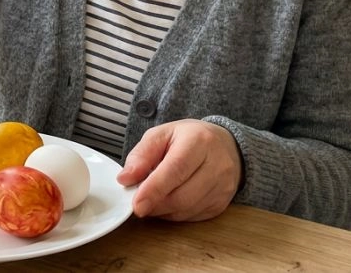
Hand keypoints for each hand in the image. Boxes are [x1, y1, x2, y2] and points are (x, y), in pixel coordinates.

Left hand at [116, 120, 242, 220]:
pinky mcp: (222, 203)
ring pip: (187, 209)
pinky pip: (193, 216)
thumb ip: (141, 155)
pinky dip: (174, 214)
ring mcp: (223, 186)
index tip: (136, 204)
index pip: (176, 169)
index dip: (154, 189)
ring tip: (152, 198)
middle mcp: (217, 165)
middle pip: (182, 195)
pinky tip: (168, 202)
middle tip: (138, 202)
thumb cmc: (188, 139)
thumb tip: (125, 179)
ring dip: (163, 210)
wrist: (225, 145)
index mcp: (199, 141)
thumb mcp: (161, 135)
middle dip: (155, 203)